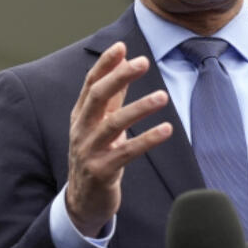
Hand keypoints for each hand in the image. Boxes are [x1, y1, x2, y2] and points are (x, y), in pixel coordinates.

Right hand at [66, 42, 172, 235]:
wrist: (82, 202)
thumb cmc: (95, 156)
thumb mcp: (100, 126)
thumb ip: (112, 97)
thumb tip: (125, 62)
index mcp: (80, 116)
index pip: (90, 84)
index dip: (105, 65)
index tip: (122, 46)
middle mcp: (81, 130)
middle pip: (97, 98)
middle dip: (119, 77)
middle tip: (143, 62)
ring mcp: (89, 151)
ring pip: (113, 124)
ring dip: (139, 108)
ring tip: (163, 96)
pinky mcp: (101, 171)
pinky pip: (126, 153)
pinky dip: (146, 140)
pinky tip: (166, 130)